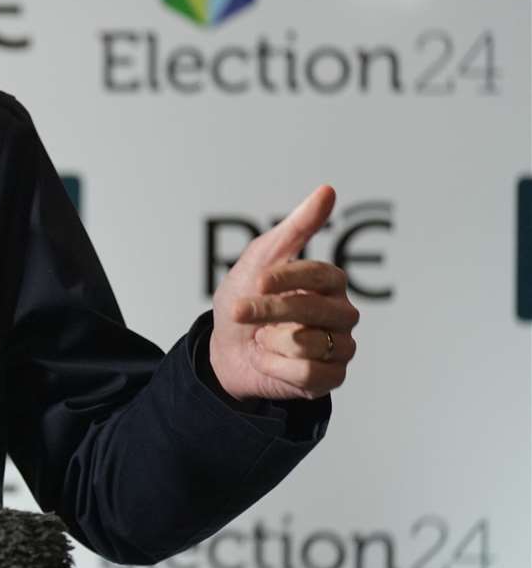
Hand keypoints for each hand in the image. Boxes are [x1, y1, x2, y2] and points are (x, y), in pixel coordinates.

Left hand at [210, 185, 359, 403]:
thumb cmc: (244, 300)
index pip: (320, 275)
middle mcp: (342, 313)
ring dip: (270, 341)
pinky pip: (308, 374)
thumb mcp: (259, 260)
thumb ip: (296, 228)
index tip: (256, 282)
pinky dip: (277, 368)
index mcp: (330, 282)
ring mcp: (340, 347)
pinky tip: (270, 361)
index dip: (285, 278)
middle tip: (241, 312)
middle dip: (269, 311)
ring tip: (264, 339)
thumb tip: (328, 190)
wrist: (225, 351)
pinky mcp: (332, 377)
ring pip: (309, 344)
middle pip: (313, 309)